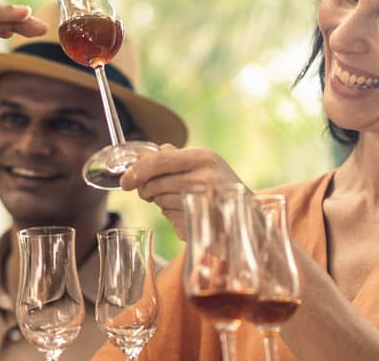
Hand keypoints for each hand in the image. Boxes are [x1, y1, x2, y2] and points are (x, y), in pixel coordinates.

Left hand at [119, 145, 247, 239]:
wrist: (254, 220)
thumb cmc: (225, 190)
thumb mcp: (207, 165)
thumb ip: (176, 157)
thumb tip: (144, 153)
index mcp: (204, 158)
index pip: (158, 161)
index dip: (136, 172)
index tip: (124, 182)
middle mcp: (204, 179)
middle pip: (154, 185)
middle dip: (148, 191)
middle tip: (152, 193)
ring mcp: (203, 205)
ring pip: (160, 203)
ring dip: (163, 205)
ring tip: (183, 203)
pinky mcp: (201, 226)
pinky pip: (170, 221)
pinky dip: (174, 219)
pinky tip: (191, 216)